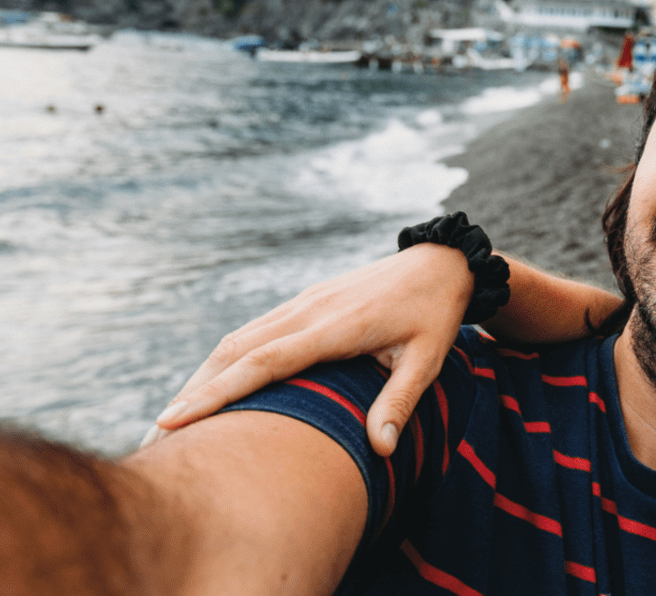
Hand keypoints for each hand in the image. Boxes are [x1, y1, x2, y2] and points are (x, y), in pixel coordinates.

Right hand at [145, 244, 472, 456]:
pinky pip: (254, 330)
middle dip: (194, 392)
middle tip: (158, 436)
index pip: (263, 363)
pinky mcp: (305, 301)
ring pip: (237, 338)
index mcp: (335, 326)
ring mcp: (303, 303)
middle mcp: (309, 311)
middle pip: (235, 351)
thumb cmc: (436, 313)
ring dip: (203, 375)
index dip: (217, 392)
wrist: (441, 262)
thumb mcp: (429, 358)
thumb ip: (401, 401)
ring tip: (174, 418)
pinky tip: (211, 385)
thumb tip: (380, 450)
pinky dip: (226, 358)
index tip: (175, 420)